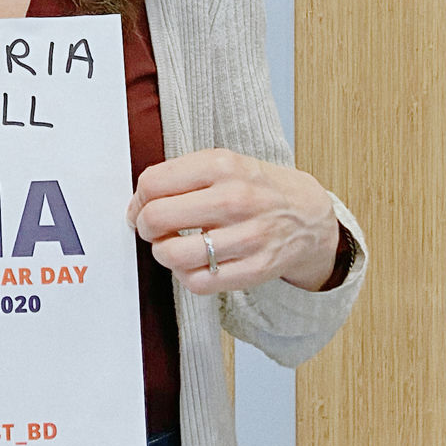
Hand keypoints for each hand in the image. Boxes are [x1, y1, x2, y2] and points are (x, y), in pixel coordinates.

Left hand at [126, 148, 339, 294]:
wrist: (307, 214)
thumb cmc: (256, 188)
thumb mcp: (223, 162)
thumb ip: (180, 175)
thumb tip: (139, 202)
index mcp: (221, 166)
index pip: (153, 183)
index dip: (138, 199)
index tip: (142, 207)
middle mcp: (234, 199)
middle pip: (157, 218)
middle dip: (145, 227)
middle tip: (153, 228)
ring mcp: (247, 236)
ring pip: (173, 255)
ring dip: (163, 253)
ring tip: (172, 246)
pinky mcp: (255, 269)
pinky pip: (198, 282)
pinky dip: (185, 276)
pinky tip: (194, 263)